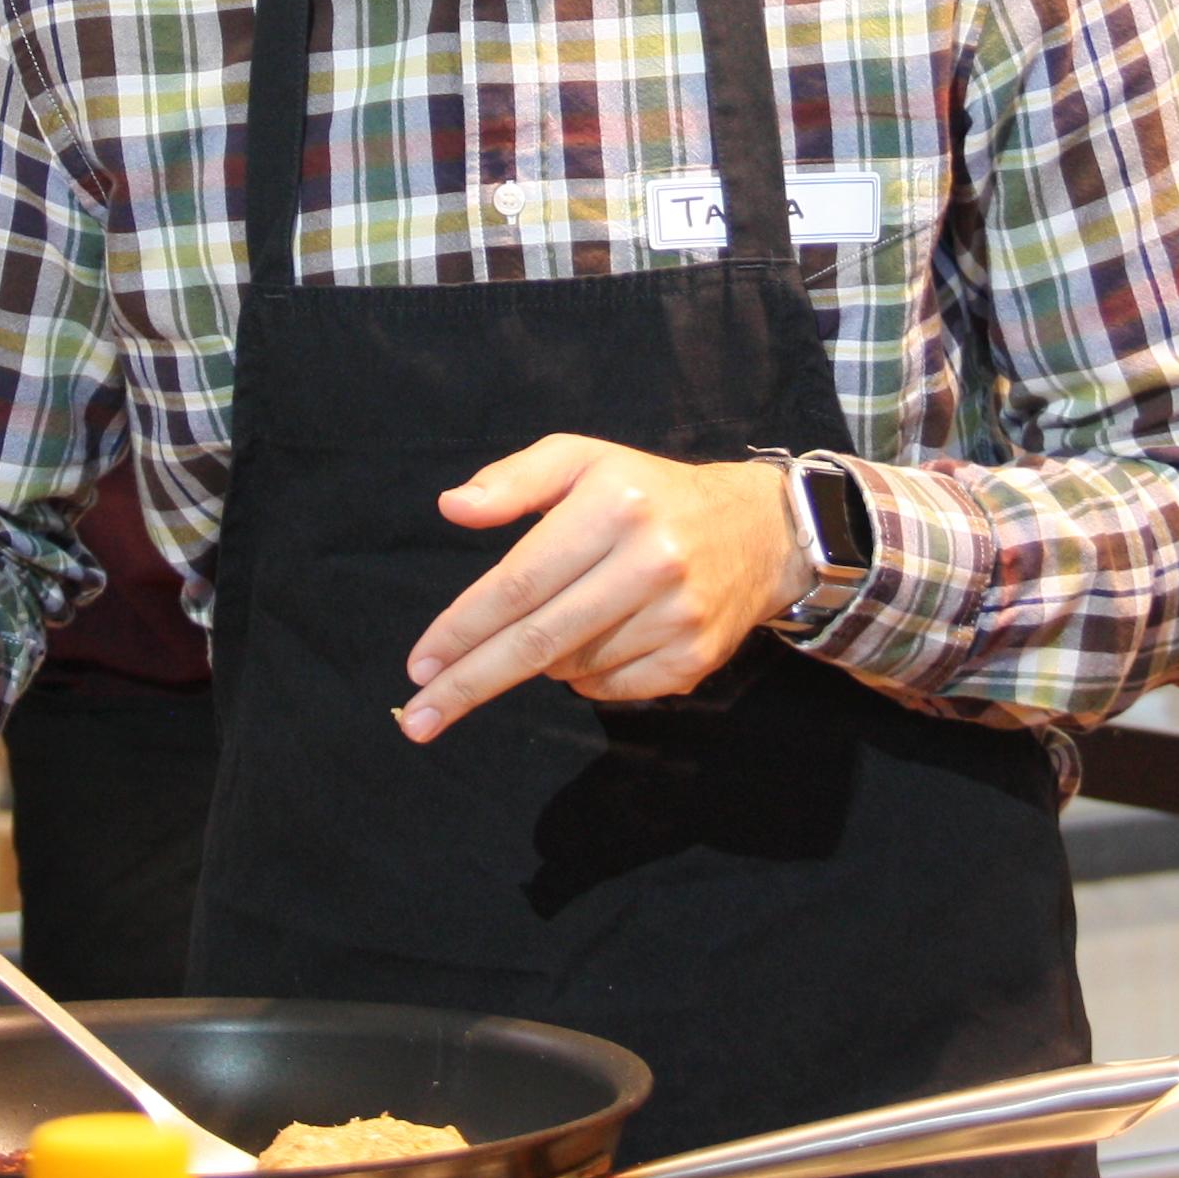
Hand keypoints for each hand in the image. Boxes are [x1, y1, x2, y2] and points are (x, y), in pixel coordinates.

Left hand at [396, 438, 809, 741]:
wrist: (760, 532)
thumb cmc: (648, 494)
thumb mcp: (583, 460)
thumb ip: (514, 479)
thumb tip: (452, 508)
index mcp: (612, 506)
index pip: (518, 581)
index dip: (461, 628)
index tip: (418, 663)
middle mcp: (649, 562)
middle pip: (537, 640)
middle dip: (469, 683)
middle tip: (418, 717)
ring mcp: (677, 616)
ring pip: (569, 667)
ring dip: (538, 662)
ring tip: (551, 626)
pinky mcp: (695, 658)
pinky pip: (609, 689)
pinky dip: (583, 677)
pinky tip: (594, 642)